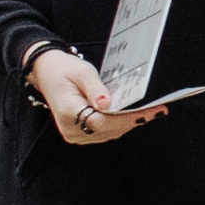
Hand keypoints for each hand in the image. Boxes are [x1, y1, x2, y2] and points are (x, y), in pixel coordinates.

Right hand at [30, 46, 166, 145]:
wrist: (46, 74)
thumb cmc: (64, 70)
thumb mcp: (81, 72)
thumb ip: (95, 88)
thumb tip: (107, 103)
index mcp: (68, 112)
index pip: (103, 121)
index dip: (127, 118)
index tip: (149, 111)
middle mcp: (71, 129)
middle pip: (108, 130)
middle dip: (134, 120)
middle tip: (158, 110)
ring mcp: (74, 134)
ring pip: (109, 133)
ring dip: (129, 123)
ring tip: (152, 112)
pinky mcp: (79, 134)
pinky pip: (104, 132)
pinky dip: (120, 124)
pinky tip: (134, 115)